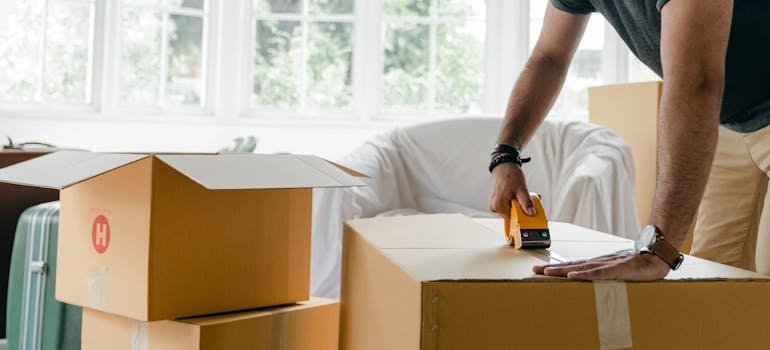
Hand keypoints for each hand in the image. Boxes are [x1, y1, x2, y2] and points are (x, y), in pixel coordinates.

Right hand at [489, 162, 534, 219]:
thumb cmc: (510, 174)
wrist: (504, 164)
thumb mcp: (521, 189)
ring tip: (522, 194)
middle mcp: (494, 206)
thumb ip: (526, 203)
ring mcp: (494, 202)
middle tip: (528, 199)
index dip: (522, 214)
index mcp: (498, 206)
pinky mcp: (496, 199)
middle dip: (521, 207)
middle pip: (512, 213)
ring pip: (510, 208)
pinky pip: (507, 203)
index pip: (513, 218)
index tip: (529, 209)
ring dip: (518, 203)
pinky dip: (514, 200)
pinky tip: (517, 193)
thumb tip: (531, 213)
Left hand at [533, 251, 670, 280]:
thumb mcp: (617, 271)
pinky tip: (572, 276)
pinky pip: (597, 272)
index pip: (573, 266)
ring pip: (580, 268)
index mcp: (598, 264)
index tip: (541, 271)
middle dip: (552, 269)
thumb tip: (592, 282)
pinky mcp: (616, 268)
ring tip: (547, 273)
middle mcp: (598, 262)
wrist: (656, 258)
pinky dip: (584, 274)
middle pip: (571, 266)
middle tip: (535, 271)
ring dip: (562, 271)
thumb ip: (605, 276)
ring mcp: (606, 264)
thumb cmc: (638, 265)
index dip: (556, 268)